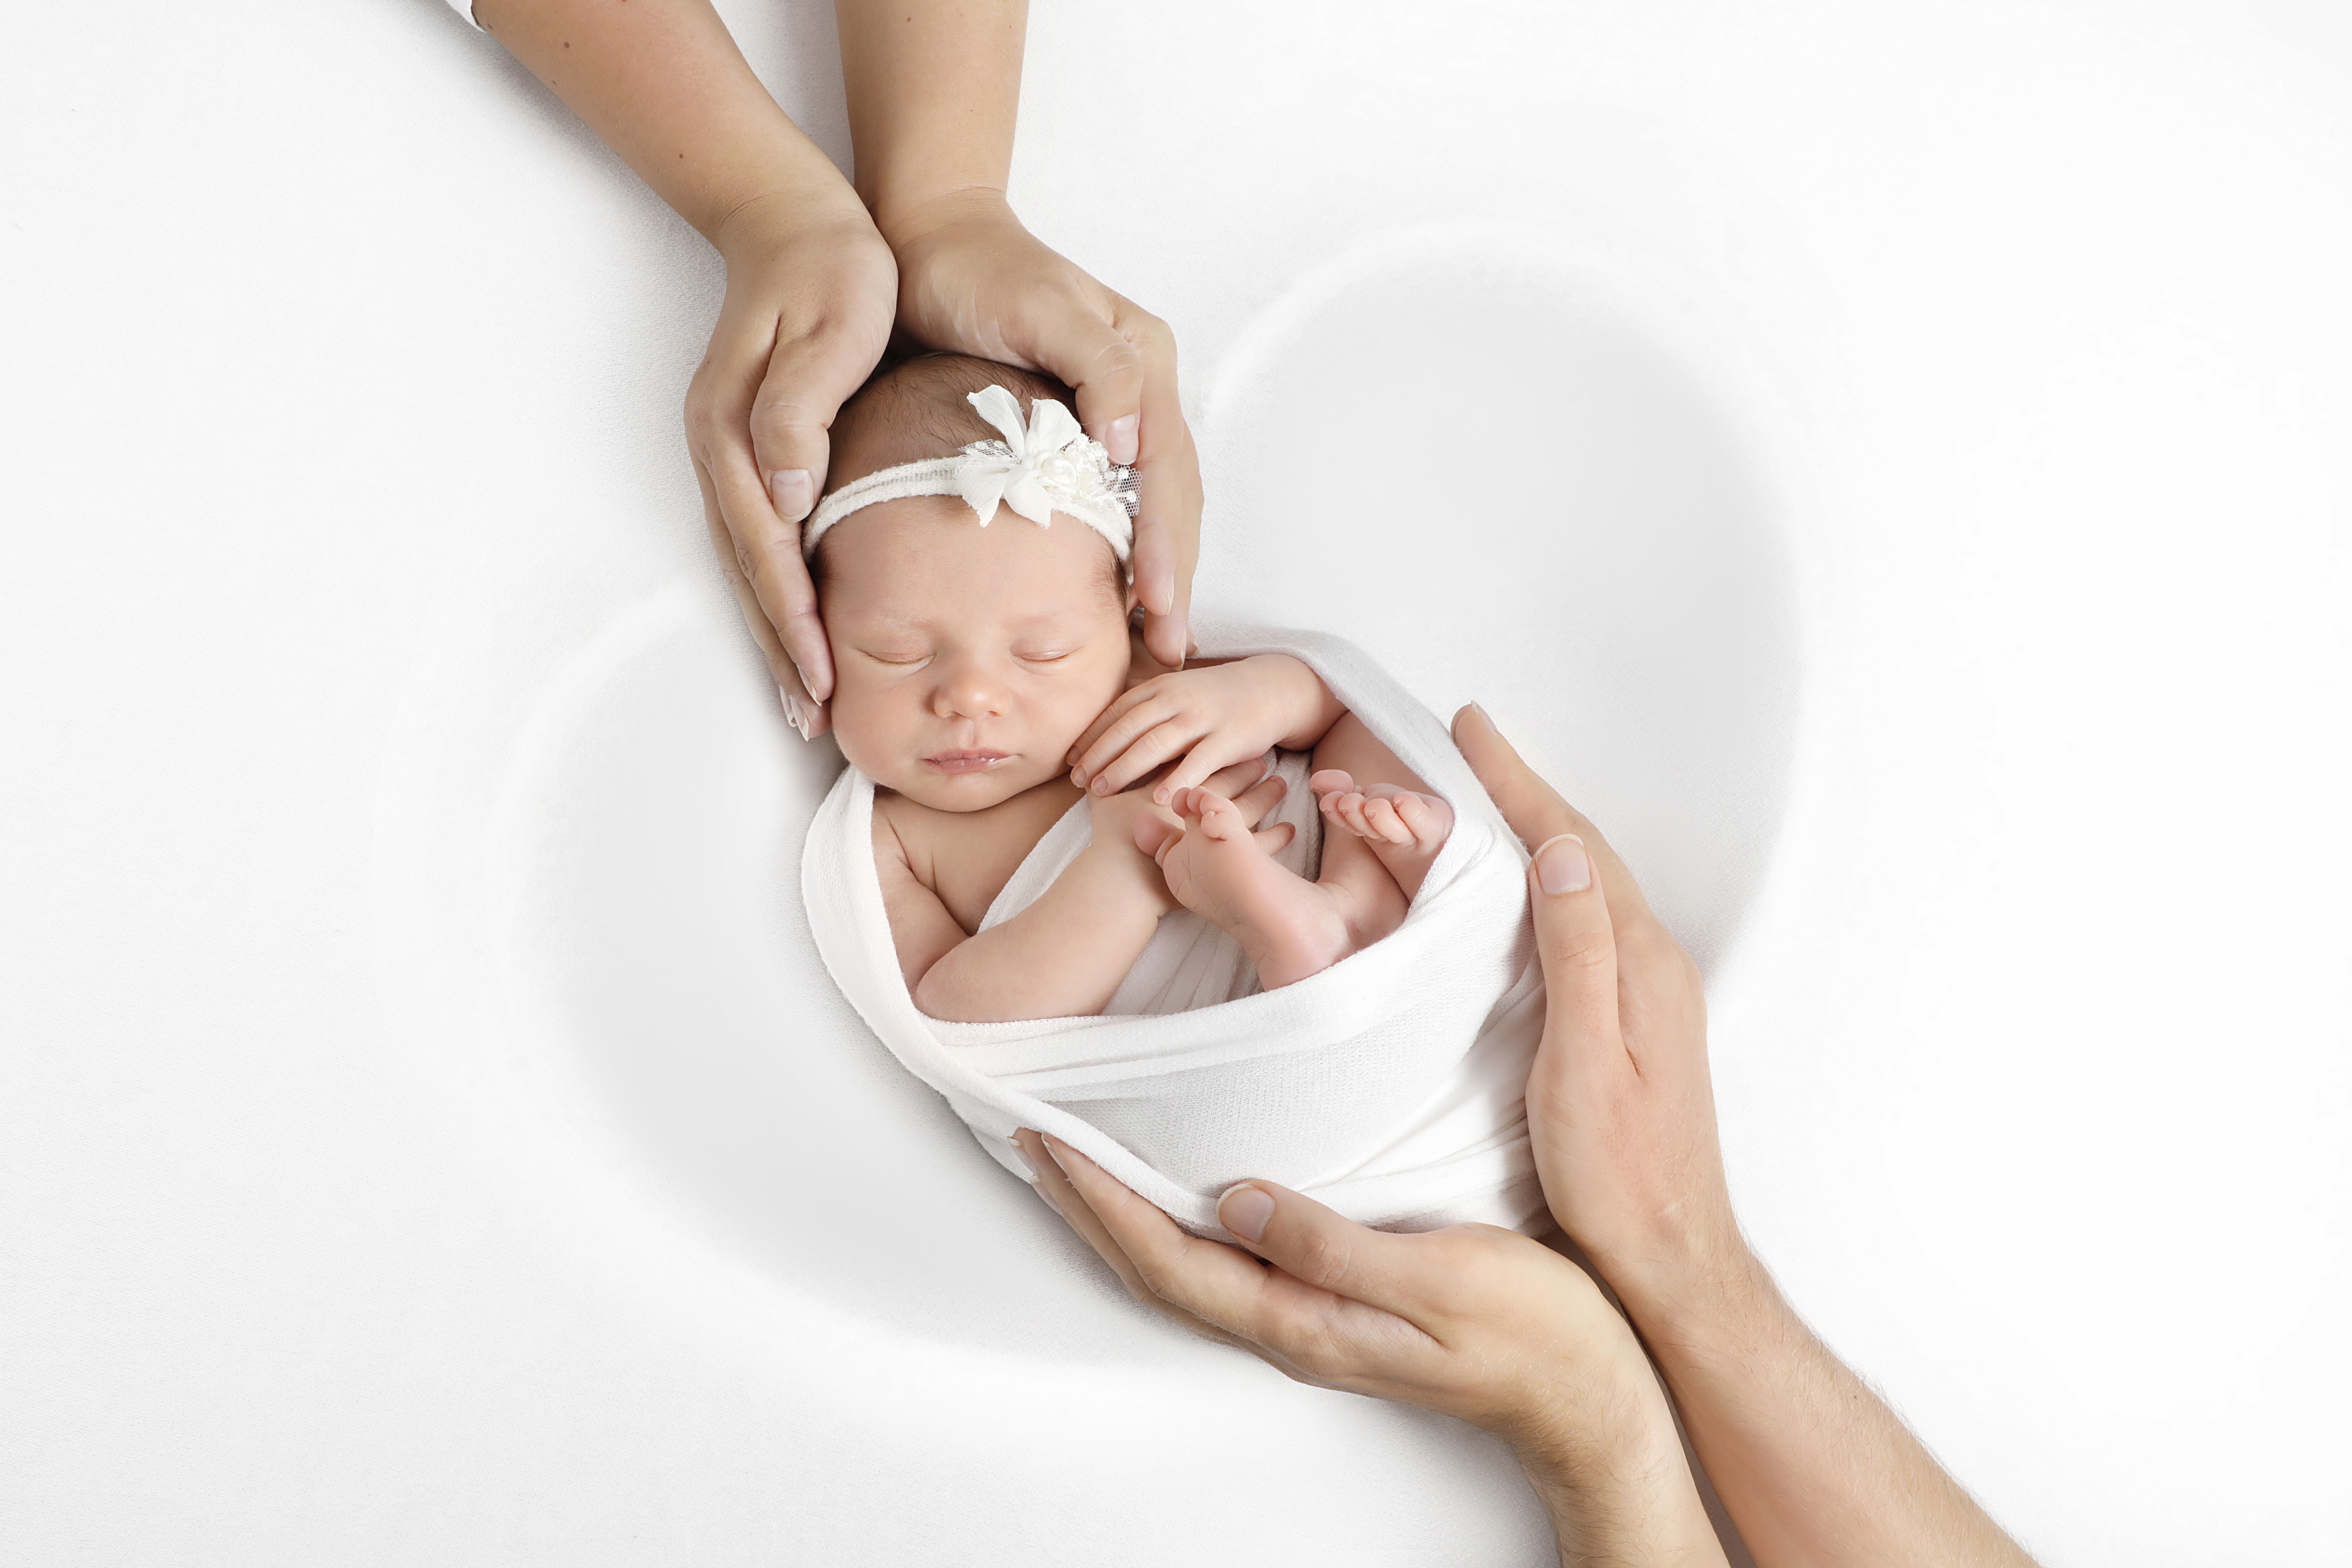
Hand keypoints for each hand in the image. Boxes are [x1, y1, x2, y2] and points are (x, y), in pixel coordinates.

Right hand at [686, 188, 897, 740]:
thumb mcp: (828, 324)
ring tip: (805, 698)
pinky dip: (779, 593)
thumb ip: (799, 411)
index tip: (822, 678)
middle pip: (750, 572)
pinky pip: (762, 541)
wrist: (796, 220)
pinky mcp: (751, 452)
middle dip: (780, 650)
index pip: (769, 547)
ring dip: (775, 633)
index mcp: (739, 429)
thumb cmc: (830, 270)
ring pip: (750, 565)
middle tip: (812, 720)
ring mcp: (730, 455)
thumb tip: (786, 496)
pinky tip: (802, 627)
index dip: (795, 619)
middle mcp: (723, 452)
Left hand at [880, 190, 1201, 669]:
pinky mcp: (1076, 424)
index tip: (1160, 613)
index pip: (1166, 473)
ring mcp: (1114, 408)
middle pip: (1173, 499)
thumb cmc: (975, 271)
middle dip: (1174, 576)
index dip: (1166, 547)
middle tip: (1171, 651)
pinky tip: (1114, 593)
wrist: (926, 238)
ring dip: (1156, 572)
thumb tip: (1132, 444)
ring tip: (1155, 638)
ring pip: (1151, 505)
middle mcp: (1140, 389)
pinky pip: (1113, 497)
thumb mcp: (1042, 307)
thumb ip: (1100, 368)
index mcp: (1143, 362)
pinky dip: (1121, 549)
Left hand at [1013, 1131, 1724, 1562]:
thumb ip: (1335, 1245)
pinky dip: (1178, 1223)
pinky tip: (1178, 1190)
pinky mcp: (1334, 1306)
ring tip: (1082, 1160)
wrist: (1588, 1396)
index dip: (1103, 1204)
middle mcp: (1292, 1329)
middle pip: (1159, 1270)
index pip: (1172, 1261)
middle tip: (1035, 1140)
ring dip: (1125, 1216)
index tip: (1049, 1144)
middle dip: (1089, 1208)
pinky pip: (1226, 1264)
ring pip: (1186, 1268)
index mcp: (1307, 1322)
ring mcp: (1310, 1323)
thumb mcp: (1441, 1277)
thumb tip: (1240, 1199)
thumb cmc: (1534, 1333)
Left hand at [1067, 658, 1323, 804]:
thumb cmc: (1216, 699)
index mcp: (1162, 687)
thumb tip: (1108, 735)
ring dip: (1125, 767)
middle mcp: (1178, 699)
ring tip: (1102, 790)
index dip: (1091, 736)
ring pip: (1156, 743)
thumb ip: (1147, 709)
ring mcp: (1203, 718)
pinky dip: (1178, 778)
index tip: (1068, 759)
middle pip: (1129, 728)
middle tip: (1076, 781)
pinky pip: (1199, 760)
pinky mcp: (1229, 738)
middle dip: (1099, 754)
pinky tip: (1160, 798)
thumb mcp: (1178, 692)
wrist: (1272, 688)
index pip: (1117, 711)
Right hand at [1083, 753, 1289, 909]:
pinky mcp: (1226, 857)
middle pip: (1230, 778)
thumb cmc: (1113, 839)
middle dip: (1247, 766)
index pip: (1203, 758)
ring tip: (1281, 786)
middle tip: (1265, 756)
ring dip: (1266, 795)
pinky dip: (1275, 838)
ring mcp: (1215, 831)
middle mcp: (1199, 802)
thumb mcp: (1107, 802)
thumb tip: (1104, 760)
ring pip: (1249, 807)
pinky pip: (1260, 847)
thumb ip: (1111, 779)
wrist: (1121, 880)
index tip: (1233, 737)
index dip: (1218, 747)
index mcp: (1175, 783)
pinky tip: (1288, 830)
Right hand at [1451, 704, 1749, 1334]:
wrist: (1671, 1252)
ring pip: (1584, 884)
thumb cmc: (1619, 1175)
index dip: (1516, 784)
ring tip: (1489, 793)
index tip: (1471, 731)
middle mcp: (1653, 965)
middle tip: (1472, 741)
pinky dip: (1548, 883)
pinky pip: (1586, 920)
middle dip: (1523, 791)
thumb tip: (1559, 855)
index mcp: (1640, 965)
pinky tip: (1525, 888)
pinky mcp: (1636, 1018)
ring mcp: (1649, 992)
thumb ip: (1578, 954)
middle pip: (1580, 853)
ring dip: (1535, 832)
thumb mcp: (1586, 1064)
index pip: (1568, 848)